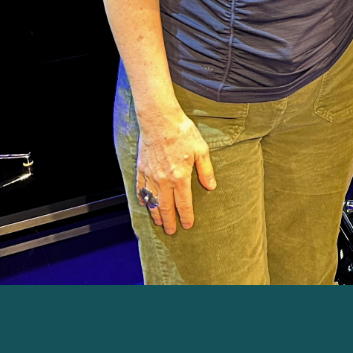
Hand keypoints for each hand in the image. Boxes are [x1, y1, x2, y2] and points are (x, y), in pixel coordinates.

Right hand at [135, 112, 216, 233]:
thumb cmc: (182, 132)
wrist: (160, 120)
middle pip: (166, 207)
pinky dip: (143, 199)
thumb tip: (211, 186)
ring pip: (152, 201)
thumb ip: (206, 170)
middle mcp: (164, 180)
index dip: (186, 216)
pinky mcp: (141, 169)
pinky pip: (140, 189)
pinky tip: (145, 204)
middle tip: (171, 231)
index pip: (183, 203)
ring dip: (156, 214)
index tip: (188, 225)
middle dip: (169, 221)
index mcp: (180, 177)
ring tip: (159, 222)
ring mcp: (151, 176)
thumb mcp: (201, 150)